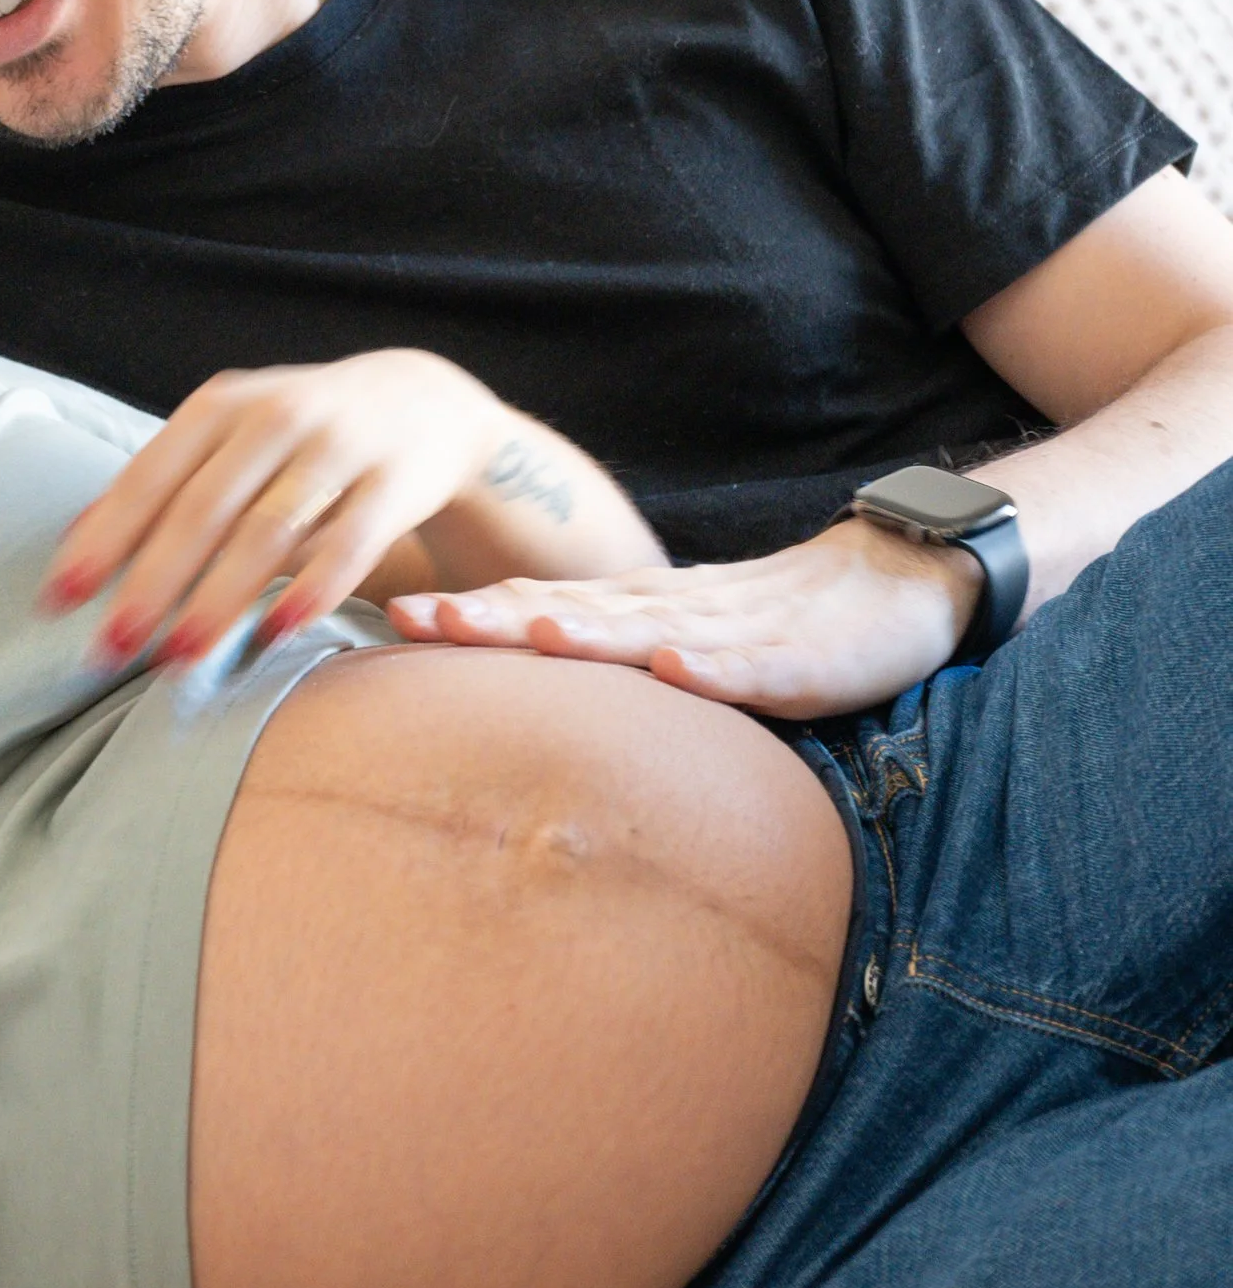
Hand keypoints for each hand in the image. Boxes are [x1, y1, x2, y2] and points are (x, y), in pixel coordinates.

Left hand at [45, 351, 525, 668]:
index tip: (58, 601)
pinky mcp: (394, 483)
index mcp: (220, 407)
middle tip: (110, 647)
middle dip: (150, 583)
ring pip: (268, 531)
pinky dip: (313, 590)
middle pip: (201, 510)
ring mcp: (338, 447)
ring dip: (218, 599)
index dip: (102, 541)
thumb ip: (159, 485)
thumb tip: (72, 541)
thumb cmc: (298, 435)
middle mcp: (274, 418)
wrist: (422, 400)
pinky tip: (277, 634)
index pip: (148, 478)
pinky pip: (349, 543)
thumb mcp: (226, 438)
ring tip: (177, 658)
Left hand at [387, 514, 982, 716]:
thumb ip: (615, 664)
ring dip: (586, 629)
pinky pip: (752, 667)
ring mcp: (735, 630)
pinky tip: (674, 668)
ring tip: (524, 628)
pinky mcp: (799, 658)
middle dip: (490, 615)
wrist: (897, 584)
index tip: (391, 616)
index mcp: (641, 610)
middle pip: (570, 609)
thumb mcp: (683, 645)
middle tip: (414, 617)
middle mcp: (672, 610)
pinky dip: (712, 668)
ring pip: (647, 629)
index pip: (540, 605)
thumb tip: (527, 703)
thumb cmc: (780, 624)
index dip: (468, 611)